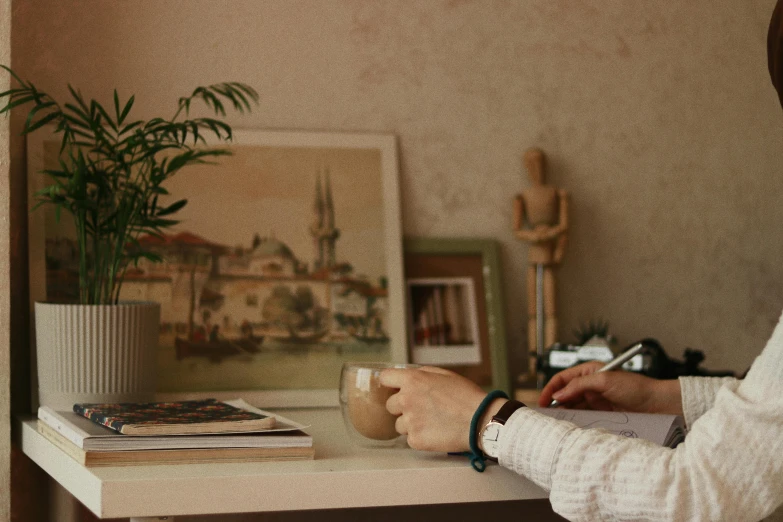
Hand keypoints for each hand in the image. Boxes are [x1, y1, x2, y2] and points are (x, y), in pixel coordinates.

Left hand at [380, 366, 495, 451]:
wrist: (481, 421)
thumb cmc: (465, 396)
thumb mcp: (444, 374)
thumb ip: (421, 374)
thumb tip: (406, 376)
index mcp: (412, 380)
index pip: (385, 378)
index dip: (391, 384)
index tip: (395, 389)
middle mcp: (406, 400)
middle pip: (390, 404)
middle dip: (402, 406)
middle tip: (422, 408)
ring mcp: (410, 421)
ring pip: (399, 424)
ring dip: (411, 423)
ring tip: (432, 422)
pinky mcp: (415, 440)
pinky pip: (409, 438)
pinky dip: (419, 437)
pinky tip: (435, 432)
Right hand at [538, 361, 682, 414]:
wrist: (659, 404)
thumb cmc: (636, 387)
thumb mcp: (605, 379)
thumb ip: (579, 385)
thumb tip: (559, 393)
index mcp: (590, 371)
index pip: (563, 378)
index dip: (551, 388)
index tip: (543, 401)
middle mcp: (591, 385)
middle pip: (566, 394)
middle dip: (555, 403)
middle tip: (547, 415)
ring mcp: (597, 400)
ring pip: (574, 407)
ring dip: (565, 413)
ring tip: (557, 422)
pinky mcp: (604, 414)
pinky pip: (585, 417)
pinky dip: (577, 421)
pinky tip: (572, 426)